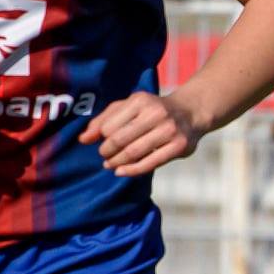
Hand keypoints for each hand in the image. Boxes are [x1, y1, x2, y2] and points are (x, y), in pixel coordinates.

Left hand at [82, 91, 203, 177]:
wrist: (190, 112)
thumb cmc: (152, 111)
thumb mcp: (128, 107)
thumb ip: (104, 120)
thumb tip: (83, 140)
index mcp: (140, 101)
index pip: (110, 125)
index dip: (101, 138)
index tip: (101, 143)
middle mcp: (156, 113)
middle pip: (120, 139)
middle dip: (107, 151)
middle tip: (104, 156)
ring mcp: (169, 130)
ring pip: (134, 152)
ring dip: (117, 162)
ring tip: (110, 165)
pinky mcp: (180, 146)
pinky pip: (151, 162)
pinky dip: (132, 170)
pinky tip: (121, 172)